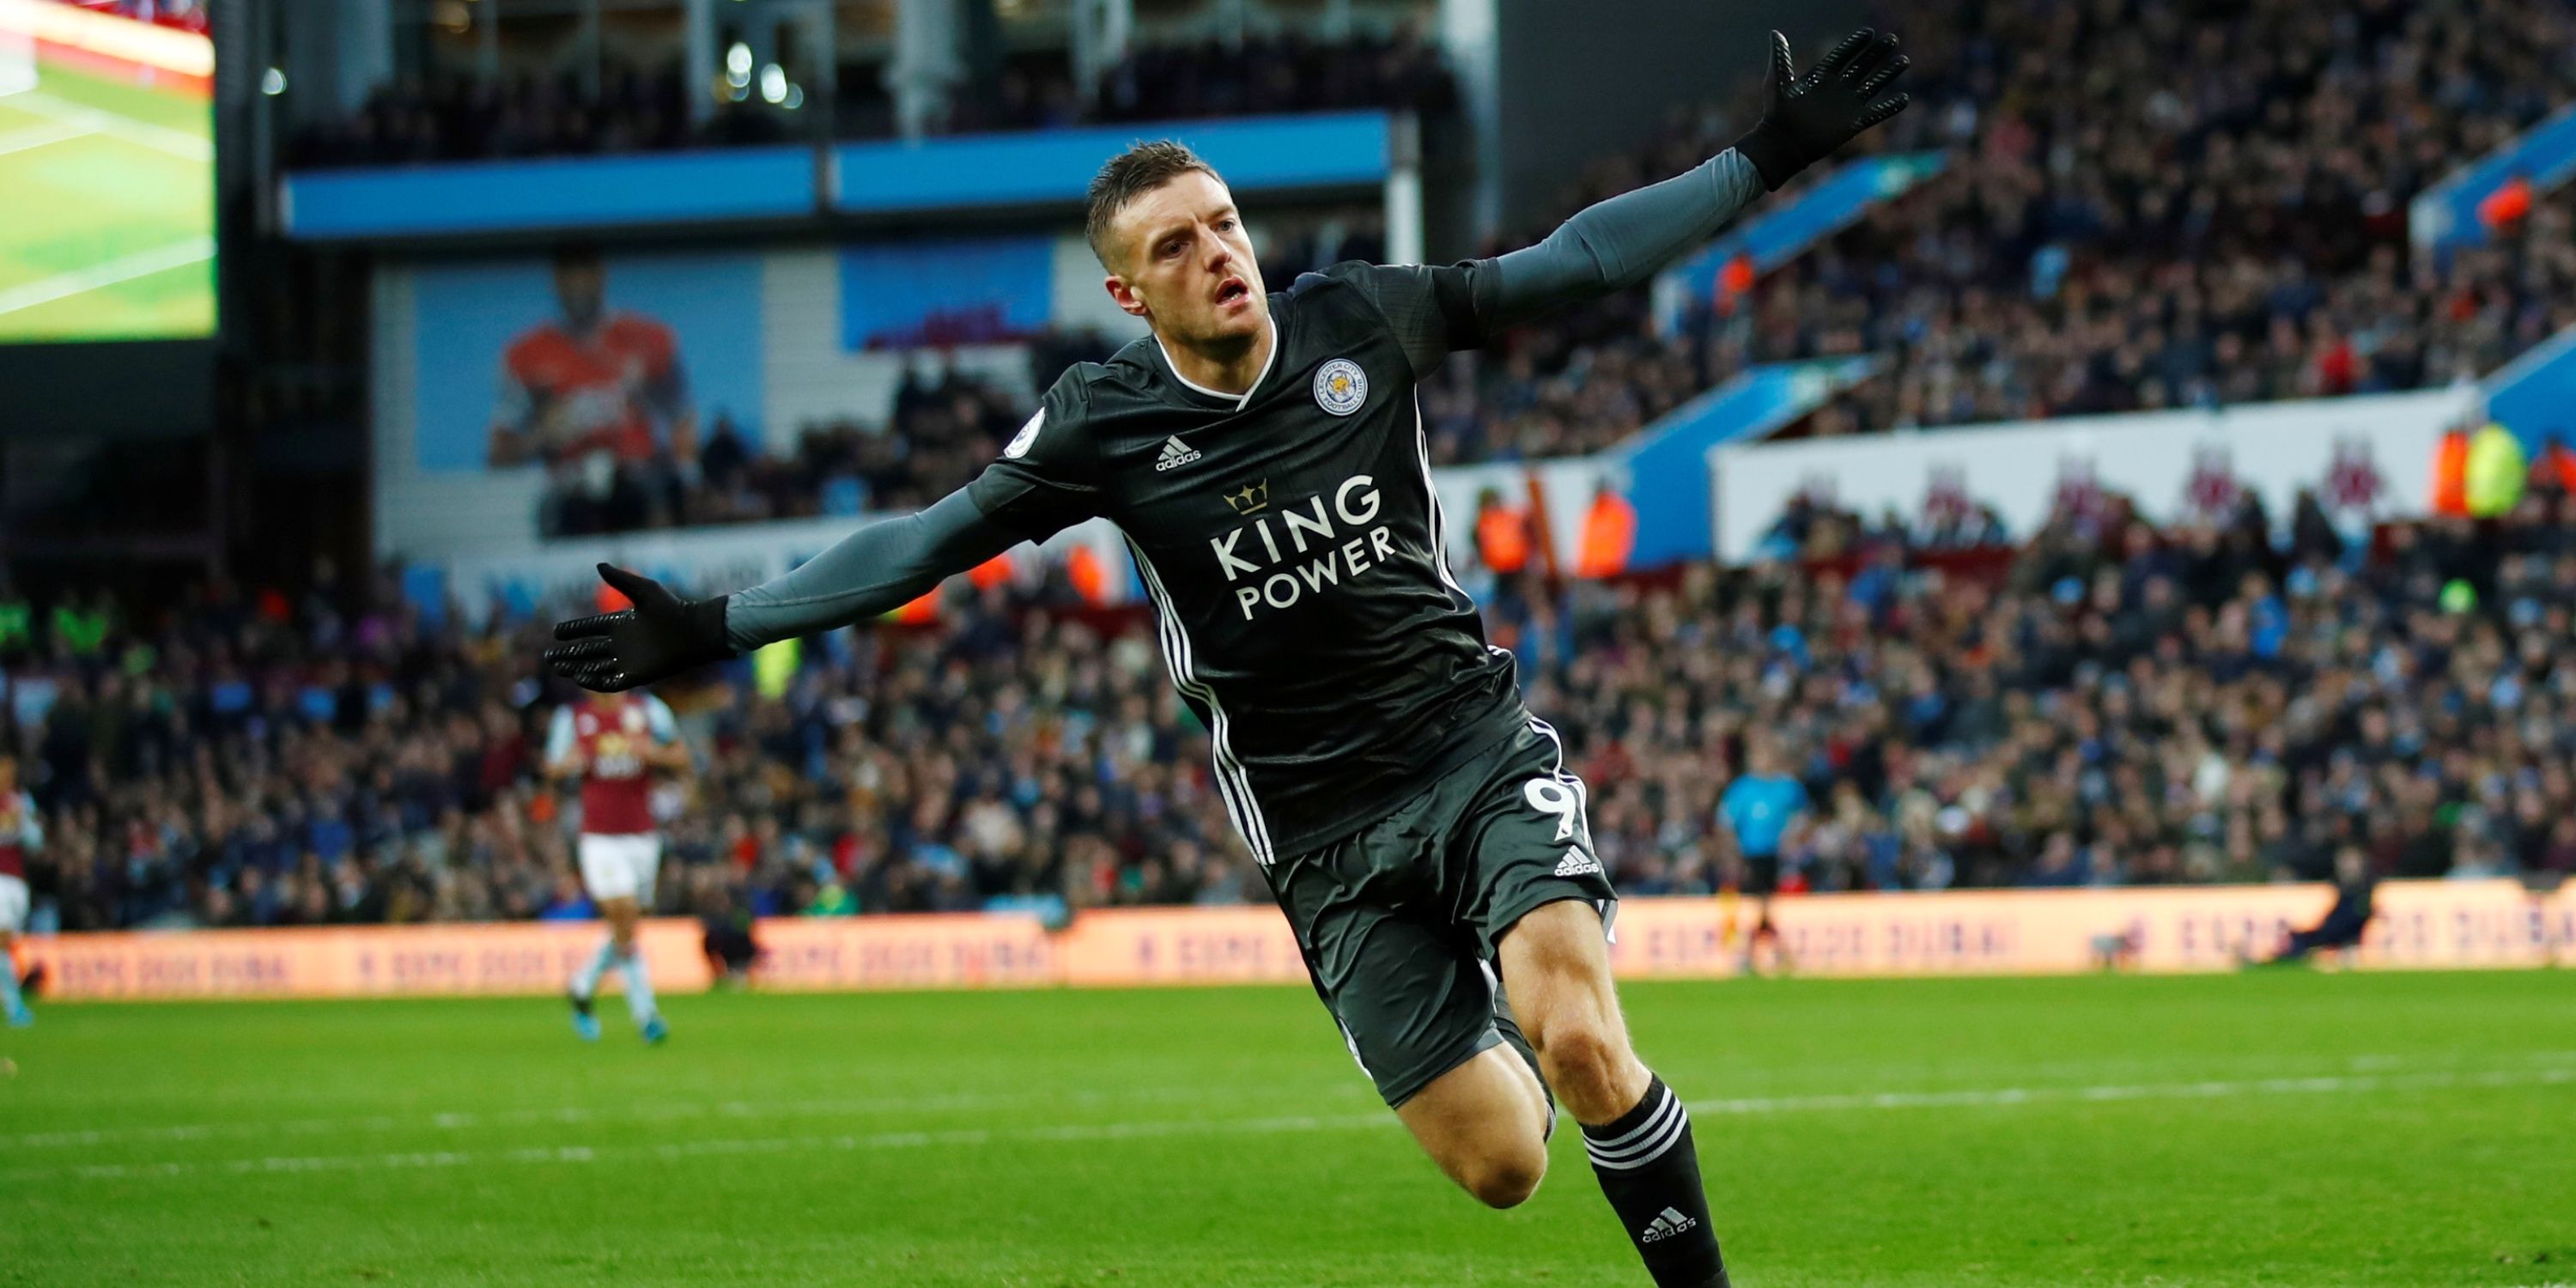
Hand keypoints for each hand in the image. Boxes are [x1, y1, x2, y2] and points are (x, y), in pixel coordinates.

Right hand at [544, 564, 733, 691]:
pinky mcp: (636, 676)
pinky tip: (580, 677)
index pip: (591, 629)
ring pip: (595, 667)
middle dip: (568, 654)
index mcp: (622, 624)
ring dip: (577, 668)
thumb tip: (599, 565)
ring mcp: (628, 661)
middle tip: (549, 657)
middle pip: (588, 651)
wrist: (694, 632)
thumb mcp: (644, 590)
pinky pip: (611, 681)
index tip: (556, 632)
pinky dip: (595, 681)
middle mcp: (622, 644)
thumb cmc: (672, 609)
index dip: (574, 631)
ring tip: (559, 667)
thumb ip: (621, 580)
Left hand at [1733, 28, 1911, 190]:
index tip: (1868, 32)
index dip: (1855, 44)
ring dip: (1888, 74)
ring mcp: (1847, 105)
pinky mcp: (1853, 123)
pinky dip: (1890, 107)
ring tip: (1904, 61)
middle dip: (1877, 53)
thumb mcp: (1777, 82)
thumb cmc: (1777, 114)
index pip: (1843, 55)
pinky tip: (1904, 99)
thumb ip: (1780, 57)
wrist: (1783, 145)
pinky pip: (1876, 113)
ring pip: (1873, 85)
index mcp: (1821, 76)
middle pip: (1862, 66)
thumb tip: (1775, 32)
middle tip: (1892, 39)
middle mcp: (1837, 88)